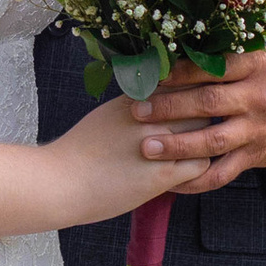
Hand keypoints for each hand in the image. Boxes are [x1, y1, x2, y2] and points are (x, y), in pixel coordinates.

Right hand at [55, 94, 230, 225]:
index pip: (182, 83)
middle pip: (199, 105)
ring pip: (205, 135)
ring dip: (206, 142)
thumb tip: (156, 101)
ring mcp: (159, 145)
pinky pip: (200, 166)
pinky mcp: (162, 175)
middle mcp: (151, 116)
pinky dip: (199, 167)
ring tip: (201, 149)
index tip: (200, 97)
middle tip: (206, 125)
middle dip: (204, 114)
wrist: (59, 182)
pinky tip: (188, 172)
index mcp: (136, 98)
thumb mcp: (107, 114)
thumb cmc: (77, 152)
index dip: (195, 91)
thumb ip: (135, 104)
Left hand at [130, 48, 265, 176]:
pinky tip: (171, 181)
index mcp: (255, 66)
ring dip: (177, 145)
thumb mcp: (254, 57)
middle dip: (170, 108)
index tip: (151, 76)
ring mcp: (256, 130)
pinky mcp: (255, 157)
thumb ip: (220, 57)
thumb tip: (169, 53)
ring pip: (213, 141)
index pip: (213, 67)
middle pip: (208, 103)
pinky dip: (196, 181)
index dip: (180, 72)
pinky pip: (222, 173)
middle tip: (138, 111)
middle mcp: (257, 98)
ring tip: (147, 147)